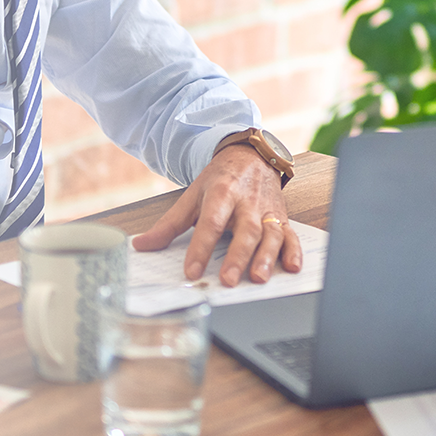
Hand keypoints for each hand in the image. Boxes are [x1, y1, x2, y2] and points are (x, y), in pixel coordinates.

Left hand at [131, 145, 301, 286]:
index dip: (201, 247)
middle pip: (245, 230)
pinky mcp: (282, 218)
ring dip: (266, 256)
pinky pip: (291, 235)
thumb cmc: (222, 179)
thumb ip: (169, 225)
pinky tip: (292, 267)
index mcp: (222, 193)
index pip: (211, 222)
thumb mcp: (192, 196)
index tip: (192, 271)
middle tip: (227, 279)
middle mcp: (248, 202)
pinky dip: (294, 251)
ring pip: (271, 234)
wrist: (252, 156)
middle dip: (238, 256)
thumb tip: (141, 245)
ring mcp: (267, 211)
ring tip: (258, 277)